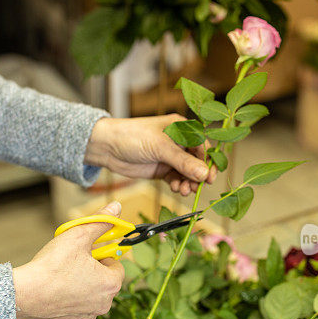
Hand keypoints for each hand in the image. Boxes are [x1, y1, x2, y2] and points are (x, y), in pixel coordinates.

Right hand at [12, 202, 125, 318]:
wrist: (25, 294)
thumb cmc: (52, 266)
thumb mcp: (78, 236)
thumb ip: (100, 222)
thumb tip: (116, 207)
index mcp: (111, 284)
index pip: (116, 264)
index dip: (102, 254)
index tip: (88, 250)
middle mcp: (104, 304)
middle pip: (104, 280)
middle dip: (92, 269)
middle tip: (74, 259)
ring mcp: (88, 316)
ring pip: (90, 294)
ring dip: (82, 283)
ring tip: (63, 273)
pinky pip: (76, 306)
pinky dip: (69, 297)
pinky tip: (56, 289)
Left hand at [84, 115, 216, 195]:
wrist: (107, 147)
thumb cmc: (132, 136)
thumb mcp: (160, 147)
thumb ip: (183, 161)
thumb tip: (204, 174)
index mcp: (182, 128)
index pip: (203, 145)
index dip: (208, 161)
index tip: (210, 177)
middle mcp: (178, 142)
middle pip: (197, 161)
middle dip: (198, 175)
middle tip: (197, 187)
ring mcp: (169, 157)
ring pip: (187, 173)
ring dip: (188, 182)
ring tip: (183, 190)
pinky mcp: (161, 169)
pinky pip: (176, 178)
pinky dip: (178, 185)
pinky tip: (176, 188)